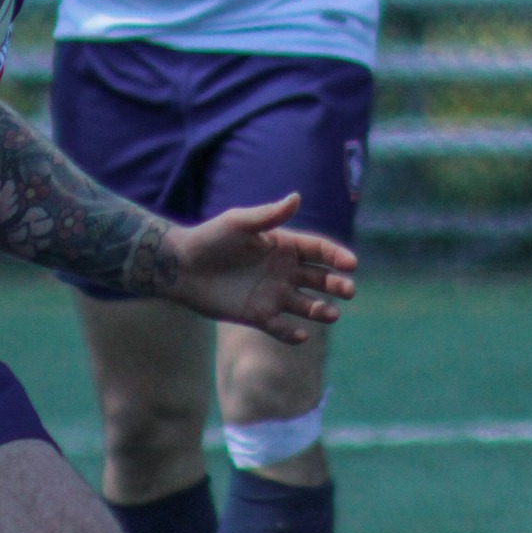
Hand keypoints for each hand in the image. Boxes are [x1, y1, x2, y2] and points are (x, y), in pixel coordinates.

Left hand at [158, 194, 354, 341]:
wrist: (181, 266)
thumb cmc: (210, 238)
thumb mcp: (239, 222)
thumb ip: (268, 215)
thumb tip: (296, 197)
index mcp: (284, 245)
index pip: (318, 250)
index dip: (336, 255)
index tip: (350, 264)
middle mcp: (284, 271)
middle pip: (320, 279)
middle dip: (337, 284)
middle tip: (348, 290)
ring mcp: (273, 294)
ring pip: (307, 305)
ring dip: (321, 310)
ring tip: (330, 313)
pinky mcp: (258, 315)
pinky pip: (281, 328)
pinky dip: (292, 333)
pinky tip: (300, 335)